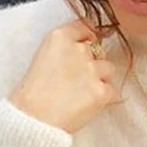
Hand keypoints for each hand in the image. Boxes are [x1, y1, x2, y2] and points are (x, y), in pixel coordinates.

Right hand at [8, 19, 123, 133]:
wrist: (34, 120)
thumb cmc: (32, 95)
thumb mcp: (43, 59)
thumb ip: (64, 51)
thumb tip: (82, 56)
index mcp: (60, 37)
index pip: (86, 27)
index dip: (89, 39)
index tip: (88, 48)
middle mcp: (79, 50)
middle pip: (99, 51)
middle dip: (94, 63)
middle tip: (81, 81)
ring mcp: (92, 71)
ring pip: (109, 70)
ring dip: (102, 80)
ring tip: (85, 95)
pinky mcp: (101, 92)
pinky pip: (113, 92)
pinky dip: (106, 99)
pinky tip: (91, 106)